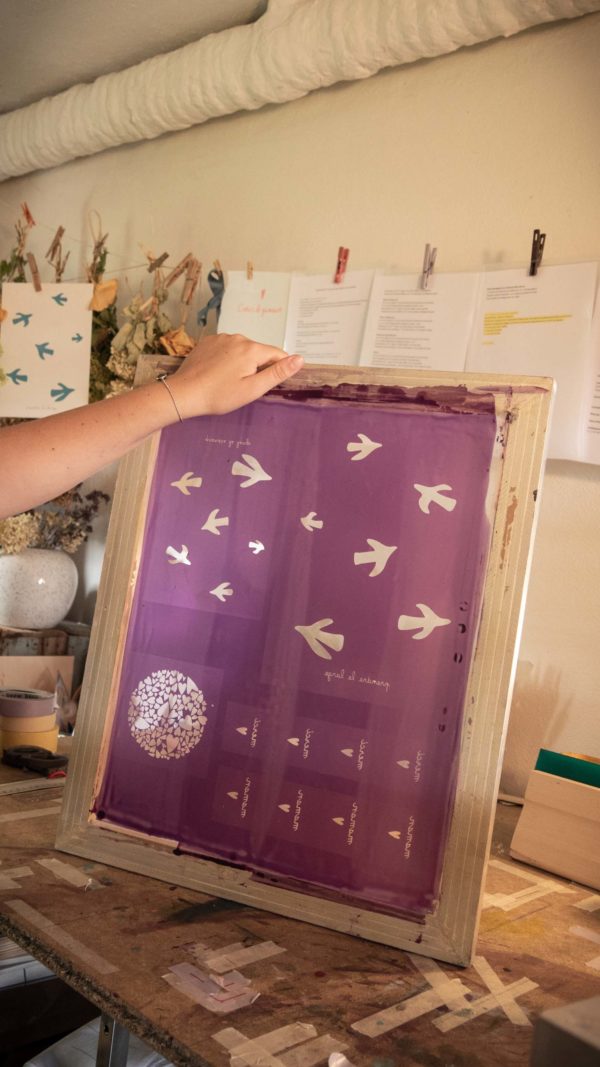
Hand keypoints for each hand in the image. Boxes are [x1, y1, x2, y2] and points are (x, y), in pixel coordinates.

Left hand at [168, 334, 303, 417]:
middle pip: (258, 351)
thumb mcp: (253, 388)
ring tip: (229, 381)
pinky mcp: (208, 341)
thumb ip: (277, 373)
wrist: (185, 393)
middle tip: (244, 387)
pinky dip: (227, 358)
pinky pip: (226, 348)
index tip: (268, 383)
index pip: (277, 354)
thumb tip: (300, 359)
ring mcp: (221, 338)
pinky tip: (218, 373)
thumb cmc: (220, 395)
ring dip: (242, 362)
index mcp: (251, 349)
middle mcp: (238, 337)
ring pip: (242, 349)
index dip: (278, 369)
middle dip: (257, 366)